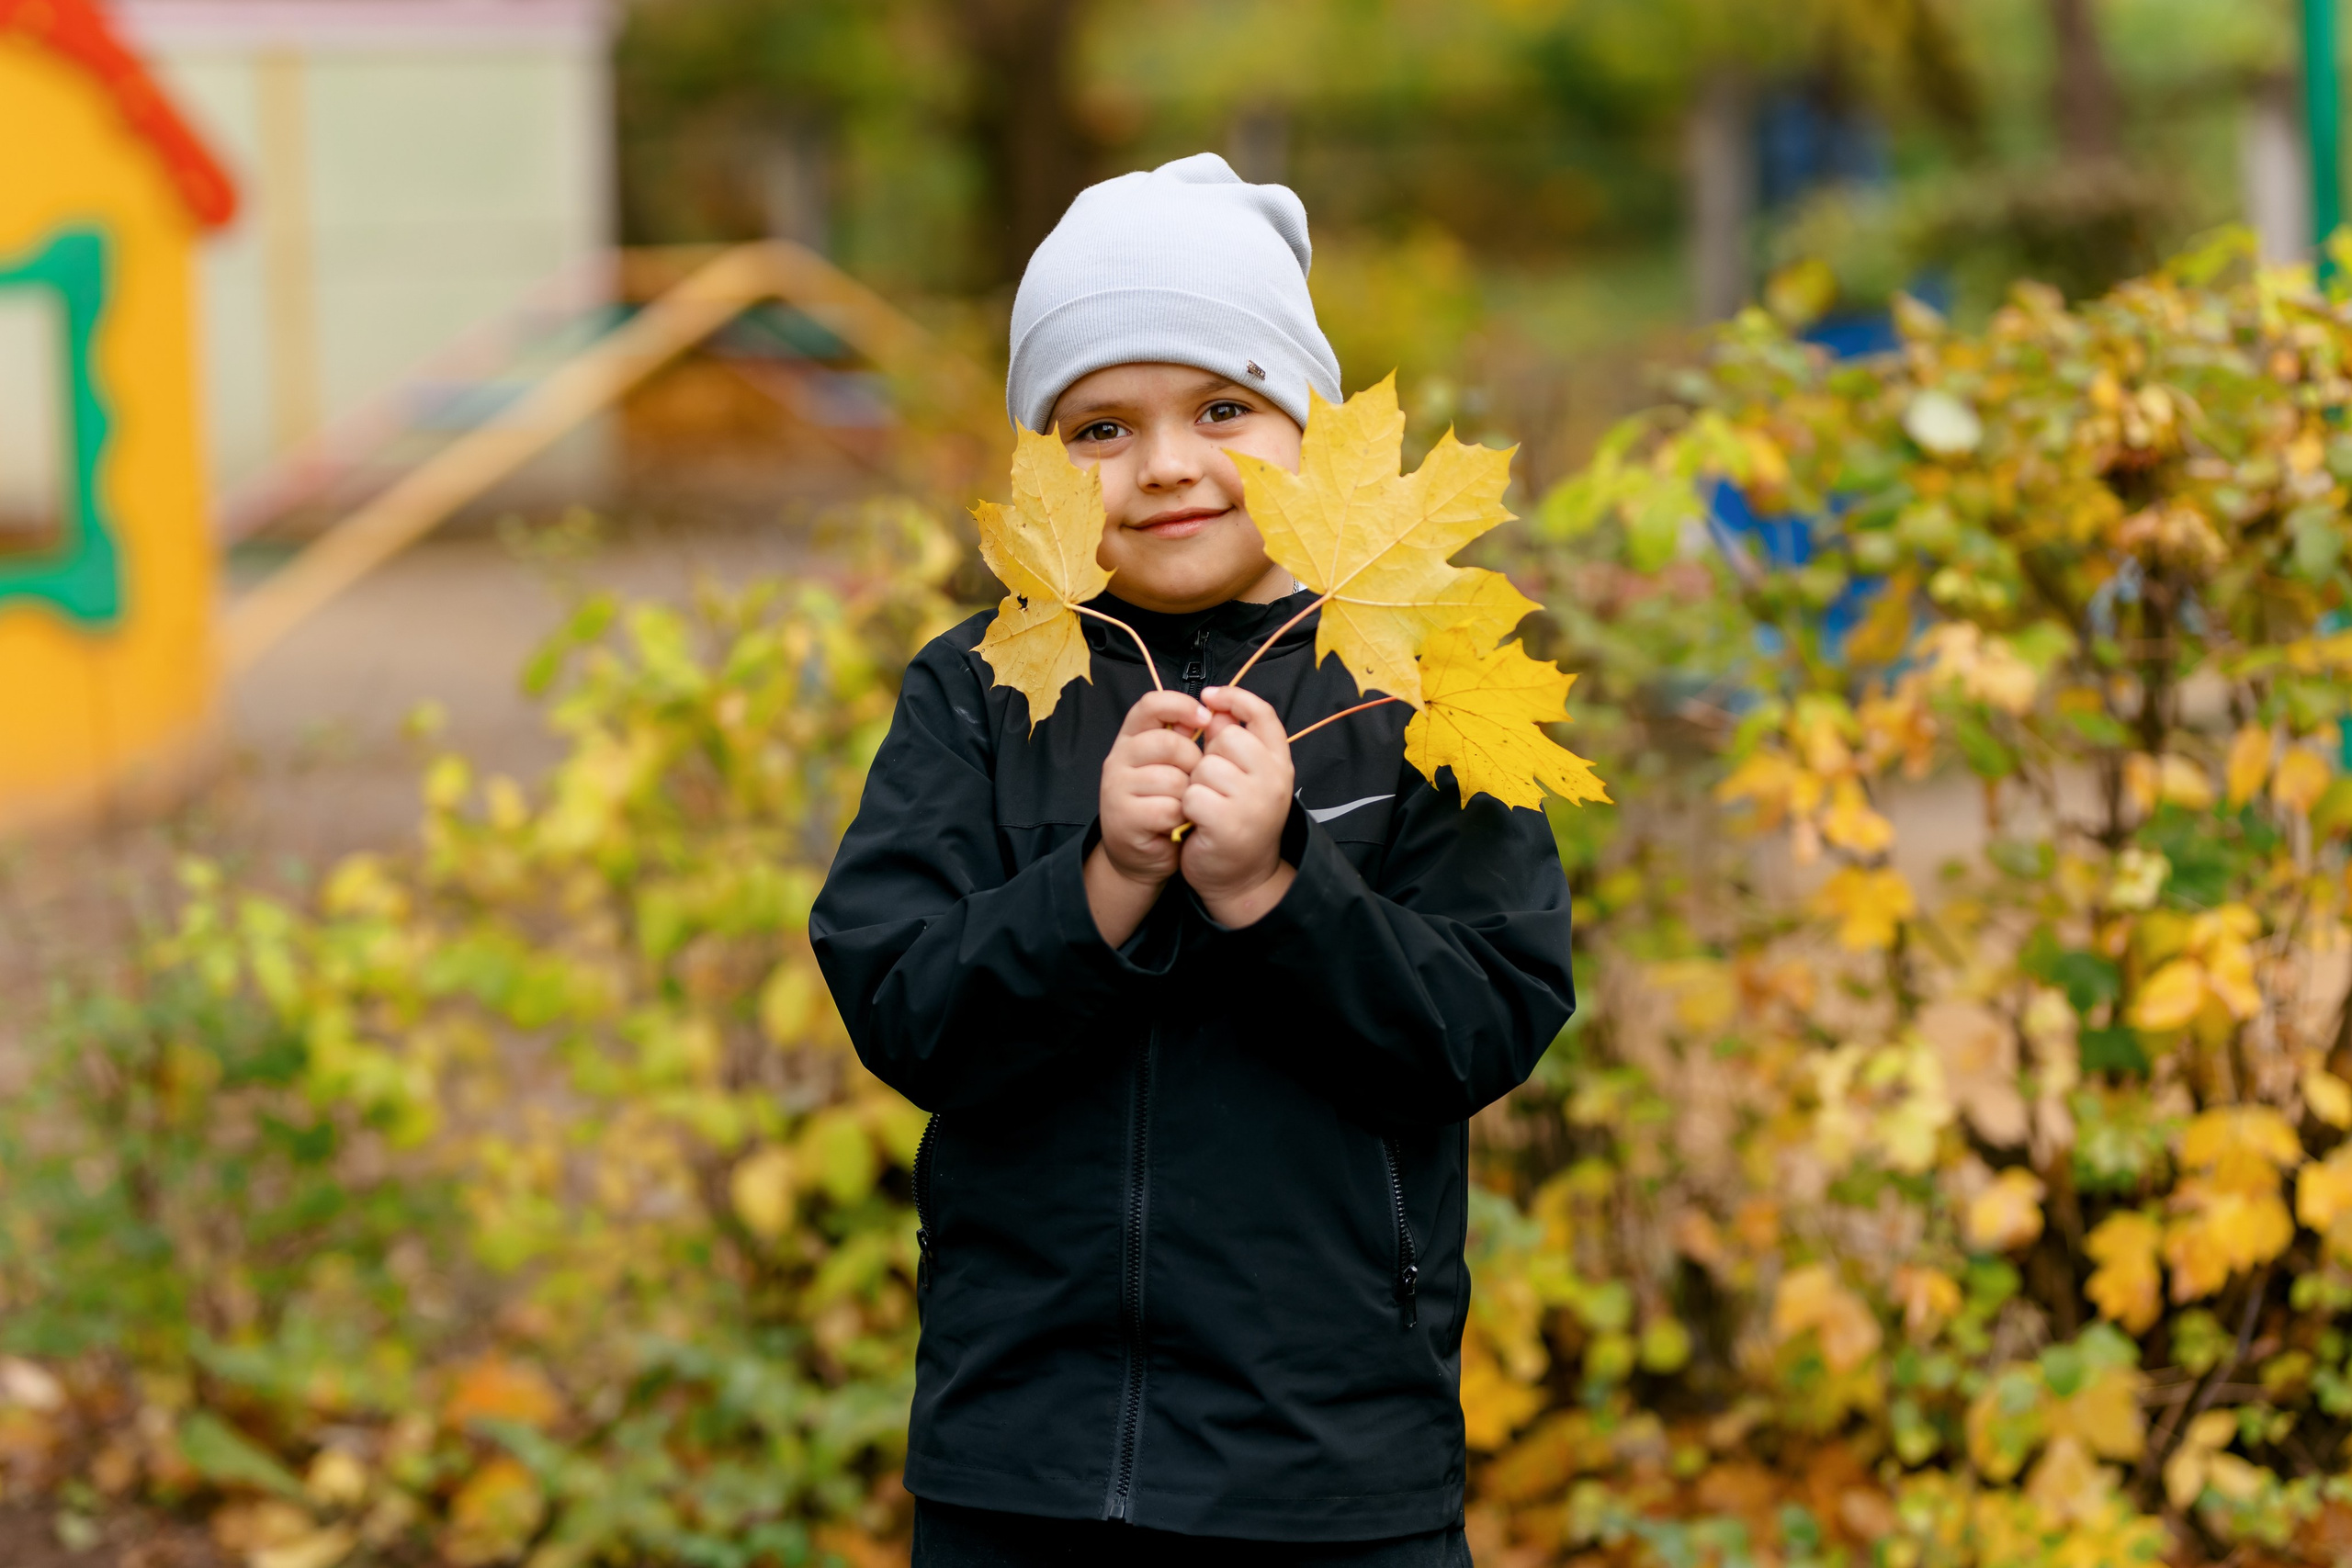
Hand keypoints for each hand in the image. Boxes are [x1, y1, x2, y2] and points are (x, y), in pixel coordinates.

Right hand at [1085, 690, 1207, 943]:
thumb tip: (1211, 712)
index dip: (1181, 705)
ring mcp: (1116, 788)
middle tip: (1194, 780)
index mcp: (1131, 738)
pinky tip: (1176, 823)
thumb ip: (1185, 737)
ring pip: (1170, 779)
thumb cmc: (1163, 803)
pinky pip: (1166, 809)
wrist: (1140, 854)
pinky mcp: (1123, 817)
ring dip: (1187, 795)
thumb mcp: (1174, 765)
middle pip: (1167, 743)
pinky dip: (1180, 818)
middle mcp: (1118, 758)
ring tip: (1184, 804)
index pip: (1151, 704)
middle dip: (1192, 762)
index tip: (1205, 717)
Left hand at [1180, 685, 1295, 926]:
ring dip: (1196, 786)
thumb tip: (1216, 710)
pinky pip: (1192, 794)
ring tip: (1207, 807)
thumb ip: (1232, 743)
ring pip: (1205, 767)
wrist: (1241, 878)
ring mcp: (1254, 801)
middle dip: (1209, 758)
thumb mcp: (1243, 778)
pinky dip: (1188, 808)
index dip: (1234, 698)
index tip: (1209, 697)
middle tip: (1214, 787)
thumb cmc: (1237, 821)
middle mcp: (1274, 779)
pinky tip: (1198, 822)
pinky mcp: (1229, 822)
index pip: (1263, 714)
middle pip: (1227, 739)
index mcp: (1280, 763)